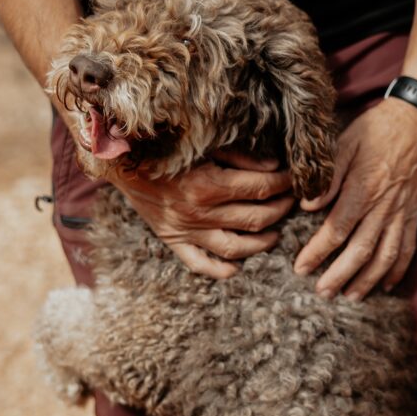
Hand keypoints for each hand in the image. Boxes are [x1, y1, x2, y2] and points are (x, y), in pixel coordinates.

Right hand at [109, 150, 293, 278]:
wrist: (122, 163)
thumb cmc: (166, 149)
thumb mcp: (204, 145)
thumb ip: (240, 157)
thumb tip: (273, 168)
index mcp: (209, 184)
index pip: (261, 188)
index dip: (284, 184)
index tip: (294, 179)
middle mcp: (200, 212)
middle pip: (256, 218)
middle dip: (281, 210)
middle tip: (292, 202)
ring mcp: (187, 231)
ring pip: (236, 247)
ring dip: (262, 243)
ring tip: (275, 234)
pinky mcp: (174, 241)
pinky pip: (201, 264)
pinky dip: (221, 270)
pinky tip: (237, 268)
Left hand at [293, 98, 416, 299]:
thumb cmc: (375, 129)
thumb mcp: (344, 144)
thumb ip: (327, 178)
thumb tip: (306, 204)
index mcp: (362, 189)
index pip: (336, 230)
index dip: (317, 252)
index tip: (301, 268)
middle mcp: (383, 206)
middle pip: (361, 250)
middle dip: (340, 275)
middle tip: (322, 292)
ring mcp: (402, 213)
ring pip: (386, 256)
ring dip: (368, 280)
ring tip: (350, 297)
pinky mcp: (415, 214)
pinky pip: (408, 248)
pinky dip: (398, 270)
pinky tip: (385, 285)